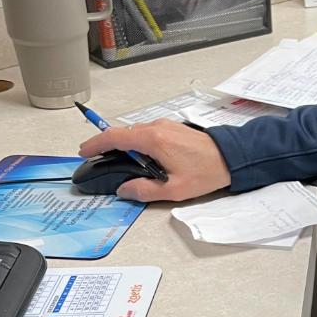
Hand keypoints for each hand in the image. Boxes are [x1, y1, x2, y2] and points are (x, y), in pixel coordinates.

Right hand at [77, 119, 230, 202]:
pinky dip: (136, 142)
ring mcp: (165, 125)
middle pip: (122, 134)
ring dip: (123, 144)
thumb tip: (125, 190)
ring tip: (117, 160)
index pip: (114, 137)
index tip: (84, 151)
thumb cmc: (207, 171)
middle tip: (96, 158)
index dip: (95, 143)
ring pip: (135, 132)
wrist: (232, 157)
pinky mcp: (173, 128)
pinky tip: (139, 156)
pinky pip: (147, 132)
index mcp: (153, 140)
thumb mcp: (174, 189)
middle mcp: (157, 128)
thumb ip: (145, 190)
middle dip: (106, 145)